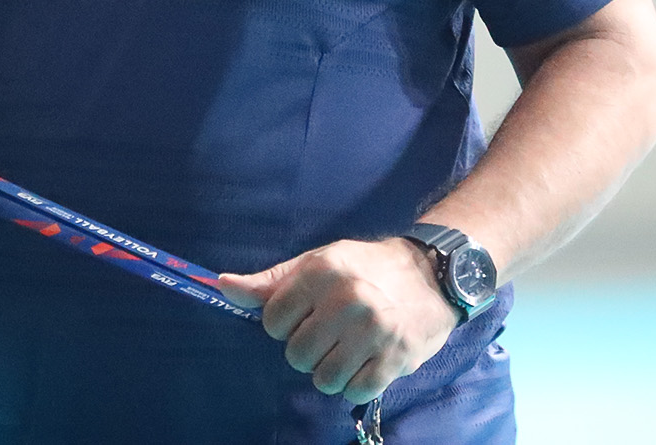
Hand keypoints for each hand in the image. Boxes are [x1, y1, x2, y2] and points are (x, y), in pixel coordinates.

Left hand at [217, 238, 458, 402]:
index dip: (284, 324)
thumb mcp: (316, 263)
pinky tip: (366, 361)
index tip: (304, 316)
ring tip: (347, 349)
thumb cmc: (365, 268)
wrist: (432, 274)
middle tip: (329, 334)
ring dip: (330, 371)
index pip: (272, 321)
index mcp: (321, 273)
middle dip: (307, 350)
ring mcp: (374, 332)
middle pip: (296, 355)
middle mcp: (347, 300)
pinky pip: (355, 392)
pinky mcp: (396, 358)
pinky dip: (356, 384)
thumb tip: (222, 286)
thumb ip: (270, 282)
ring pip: (323, 379)